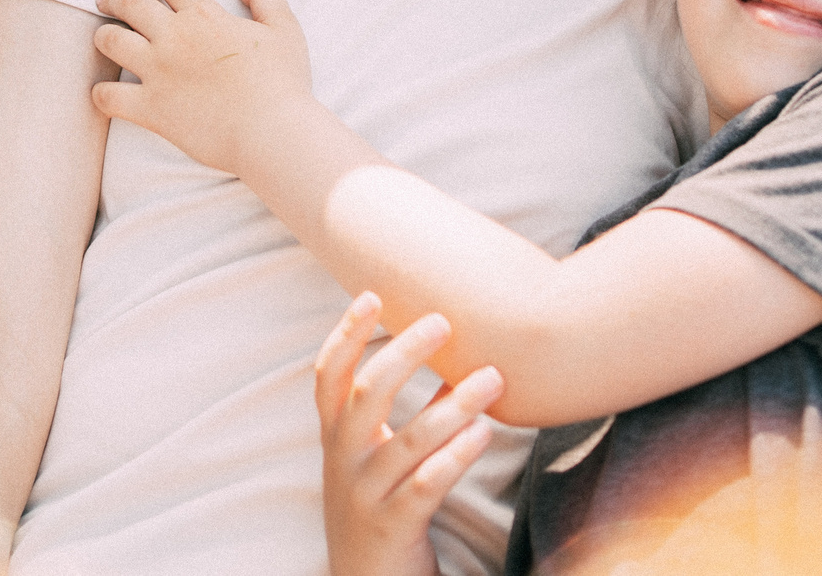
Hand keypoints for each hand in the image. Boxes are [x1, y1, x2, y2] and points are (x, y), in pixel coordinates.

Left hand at [89, 0, 312, 174]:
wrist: (272, 132)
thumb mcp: (284, 28)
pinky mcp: (150, 108)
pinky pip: (109, 97)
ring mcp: (158, 72)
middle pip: (130, 4)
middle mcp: (174, 37)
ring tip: (103, 36)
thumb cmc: (283, 82)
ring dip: (103, 35)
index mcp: (204, 15)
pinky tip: (103, 93)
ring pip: (112, 41)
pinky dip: (101, 94)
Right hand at [316, 293, 501, 575]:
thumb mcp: (381, 461)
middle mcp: (343, 462)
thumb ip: (406, 417)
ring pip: (407, 441)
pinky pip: (426, 485)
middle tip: (444, 321)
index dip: (346, 334)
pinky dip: (455, 456)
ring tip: (493, 377)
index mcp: (335, 440)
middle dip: (404, 353)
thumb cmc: (380, 510)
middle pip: (366, 396)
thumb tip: (454, 367)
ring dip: (452, 405)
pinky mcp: (395, 527)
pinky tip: (483, 432)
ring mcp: (366, 496)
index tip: (372, 294)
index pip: (329, 376)